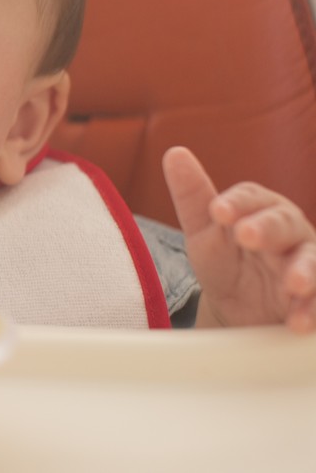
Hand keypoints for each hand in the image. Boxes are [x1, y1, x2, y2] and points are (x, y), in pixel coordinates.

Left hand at [162, 146, 315, 331]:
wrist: (240, 310)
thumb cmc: (226, 261)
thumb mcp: (204, 232)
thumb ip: (192, 195)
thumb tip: (174, 153)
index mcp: (260, 209)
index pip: (251, 197)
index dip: (236, 202)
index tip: (217, 211)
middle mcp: (290, 231)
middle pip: (284, 223)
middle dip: (267, 228)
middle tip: (247, 236)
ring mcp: (308, 262)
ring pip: (313, 261)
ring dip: (306, 271)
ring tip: (293, 284)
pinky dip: (312, 312)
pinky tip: (298, 323)